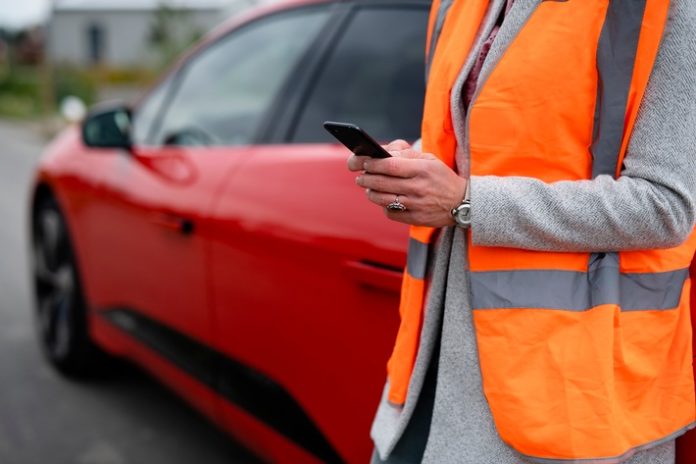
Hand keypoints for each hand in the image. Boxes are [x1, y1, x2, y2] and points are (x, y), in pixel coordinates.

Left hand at [347, 140, 466, 226]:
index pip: (390, 165)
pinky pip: (391, 213)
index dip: (373, 164)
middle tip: (361, 176)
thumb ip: (406, 154)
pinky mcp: (415, 219)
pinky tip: (384, 201)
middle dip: (366, 178)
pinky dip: (384, 206)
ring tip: (369, 187)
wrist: (461, 202)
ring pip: (383, 199)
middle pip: (382, 182)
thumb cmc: (441, 177)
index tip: (365, 162)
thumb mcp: (429, 159)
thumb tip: (383, 153)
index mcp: (422, 169)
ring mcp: (416, 205)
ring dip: (371, 192)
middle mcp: (419, 187)